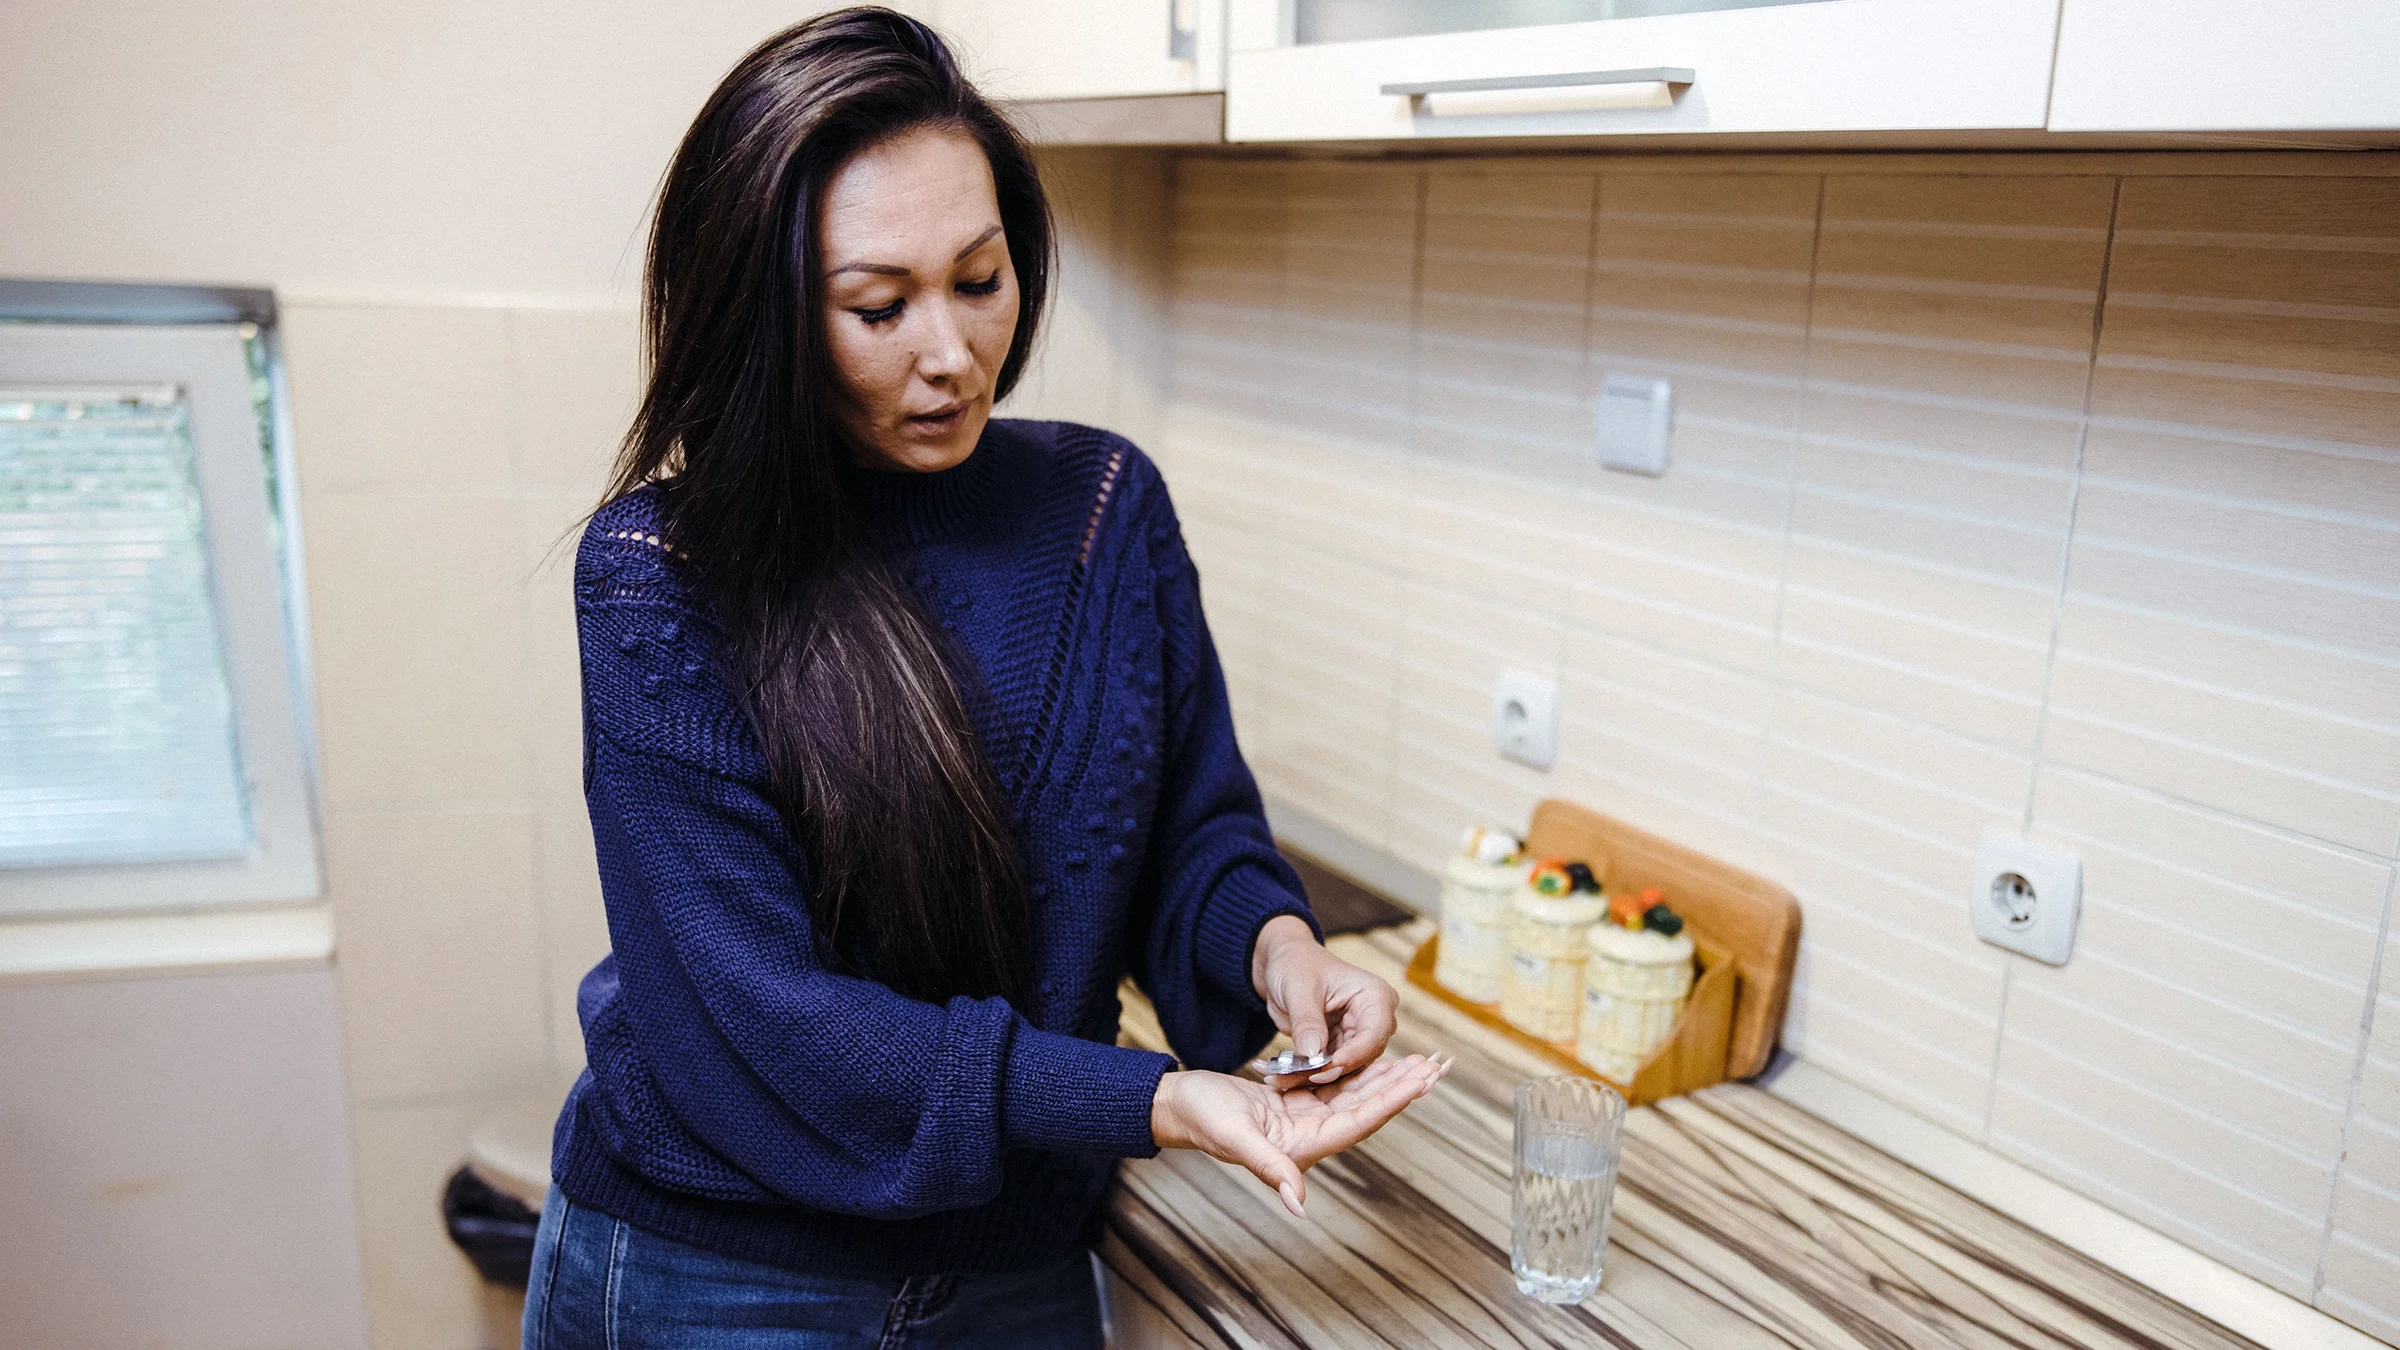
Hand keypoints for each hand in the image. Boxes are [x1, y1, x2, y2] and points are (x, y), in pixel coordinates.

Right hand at [1150, 1055, 1449, 1217]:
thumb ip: (1270, 1170)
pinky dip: (1358, 1072)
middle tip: (1436, 1065)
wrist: (1179, 1105)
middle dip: (1402, 1087)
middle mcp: (1311, 1137)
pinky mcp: (1294, 1104)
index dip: (1393, 1100)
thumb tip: (1298, 1205)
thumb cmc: (1202, 1120)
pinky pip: (1336, 1087)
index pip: (1360, 1121)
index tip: (1422, 1081)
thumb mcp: (1236, 1139)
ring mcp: (1304, 1120)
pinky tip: (1376, 1059)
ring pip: (1356, 1096)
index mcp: (1303, 1146)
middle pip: (1367, 1108)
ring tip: (1418, 1060)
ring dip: (1386, 1078)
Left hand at [1251, 915, 1398, 1085]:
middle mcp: (1374, 1019)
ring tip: (1282, 1078)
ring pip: (1345, 1068)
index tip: (1326, 1068)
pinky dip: (1306, 1074)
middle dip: (1331, 1070)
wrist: (1282, 965)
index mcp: (1375, 996)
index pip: (1374, 1033)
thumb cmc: (1296, 965)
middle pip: (1363, 1056)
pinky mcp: (1341, 1049)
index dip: (1353, 1055)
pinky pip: (1328, 1069)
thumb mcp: (1298, 989)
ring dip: (1314, 1076)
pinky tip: (1283, 1077)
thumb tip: (1313, 1053)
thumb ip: (1307, 1020)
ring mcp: (1358, 1036)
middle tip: (1300, 1076)